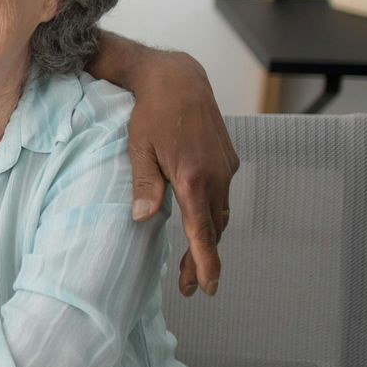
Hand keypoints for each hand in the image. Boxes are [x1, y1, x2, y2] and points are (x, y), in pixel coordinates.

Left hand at [124, 52, 236, 296]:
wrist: (178, 78)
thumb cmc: (151, 113)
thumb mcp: (139, 149)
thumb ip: (143, 185)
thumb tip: (141, 219)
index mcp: (192, 178)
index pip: (203, 232)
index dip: (206, 263)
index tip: (207, 287)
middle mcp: (216, 176)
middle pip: (215, 229)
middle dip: (205, 259)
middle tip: (194, 287)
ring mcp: (225, 167)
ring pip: (221, 213)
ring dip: (210, 238)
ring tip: (197, 263)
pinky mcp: (227, 159)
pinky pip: (222, 195)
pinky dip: (214, 214)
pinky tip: (202, 222)